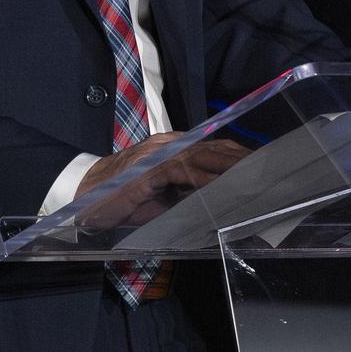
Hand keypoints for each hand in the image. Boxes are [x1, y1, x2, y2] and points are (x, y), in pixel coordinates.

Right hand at [74, 133, 250, 229]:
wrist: (81, 194)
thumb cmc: (119, 199)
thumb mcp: (159, 198)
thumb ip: (184, 194)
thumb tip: (214, 205)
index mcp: (171, 148)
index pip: (212, 147)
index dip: (238, 155)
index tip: (261, 167)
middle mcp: (167, 145)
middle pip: (214, 148)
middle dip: (243, 160)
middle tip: (269, 173)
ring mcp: (158, 154)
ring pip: (202, 155)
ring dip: (230, 168)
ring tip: (254, 179)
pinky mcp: (149, 169)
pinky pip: (181, 171)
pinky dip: (203, 179)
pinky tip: (220, 189)